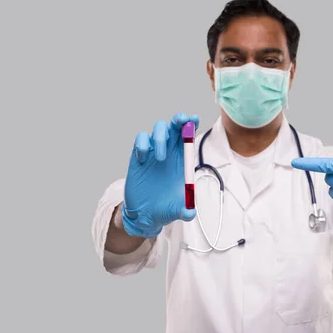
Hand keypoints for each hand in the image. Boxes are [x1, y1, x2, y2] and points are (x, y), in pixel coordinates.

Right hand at [122, 112, 199, 237]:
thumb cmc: (166, 208)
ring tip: (161, 159)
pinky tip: (143, 159)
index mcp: (183, 159)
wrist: (145, 214)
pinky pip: (141, 140)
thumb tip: (190, 213)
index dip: (192, 124)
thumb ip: (184, 210)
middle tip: (181, 121)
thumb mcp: (177, 211)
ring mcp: (154, 152)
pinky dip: (142, 144)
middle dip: (179, 120)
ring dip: (161, 137)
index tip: (194, 119)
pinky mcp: (138, 156)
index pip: (189, 136)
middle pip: (175, 127)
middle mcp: (170, 151)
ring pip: (158, 129)